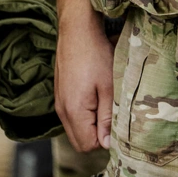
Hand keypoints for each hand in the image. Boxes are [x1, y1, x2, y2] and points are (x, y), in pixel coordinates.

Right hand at [55, 9, 114, 151]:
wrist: (77, 30)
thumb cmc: (96, 55)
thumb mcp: (109, 87)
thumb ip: (108, 117)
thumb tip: (108, 144)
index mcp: (73, 112)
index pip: (87, 145)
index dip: (105, 140)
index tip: (118, 124)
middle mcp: (62, 111)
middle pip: (80, 141)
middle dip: (98, 135)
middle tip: (114, 114)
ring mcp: (59, 102)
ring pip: (76, 128)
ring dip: (92, 123)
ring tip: (107, 102)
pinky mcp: (60, 94)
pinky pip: (72, 115)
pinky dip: (85, 113)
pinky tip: (97, 95)